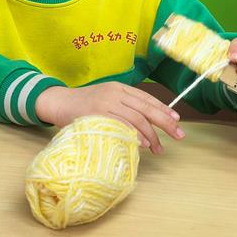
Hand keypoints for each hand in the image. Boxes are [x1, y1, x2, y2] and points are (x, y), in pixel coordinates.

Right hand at [36, 82, 183, 154]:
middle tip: (179, 135)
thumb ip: (123, 107)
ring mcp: (106, 103)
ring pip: (137, 119)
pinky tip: (143, 143)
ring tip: (158, 148)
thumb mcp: (105, 99)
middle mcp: (115, 93)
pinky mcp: (97, 115)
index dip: (164, 109)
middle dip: (165, 123)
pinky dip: (134, 135)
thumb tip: (147, 124)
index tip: (176, 120)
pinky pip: (121, 125)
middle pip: (146, 108)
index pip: (147, 98)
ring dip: (151, 135)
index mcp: (119, 88)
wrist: (58, 102)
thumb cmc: (82, 105)